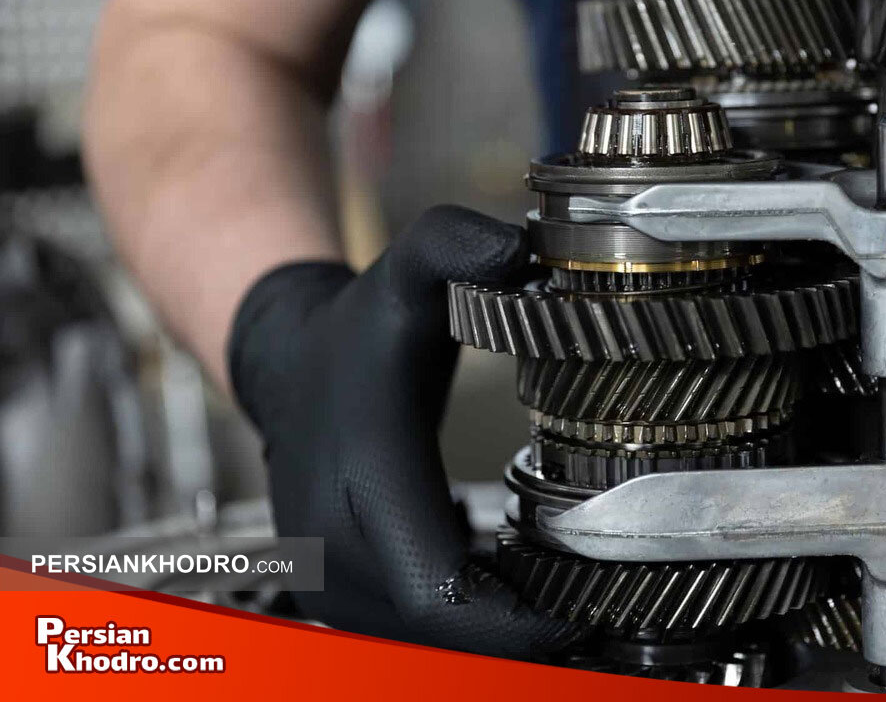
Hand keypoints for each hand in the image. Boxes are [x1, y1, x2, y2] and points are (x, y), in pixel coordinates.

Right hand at [227, 205, 583, 657]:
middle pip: (440, 633)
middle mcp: (332, 546)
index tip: (575, 623)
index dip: (508, 625)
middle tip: (593, 613)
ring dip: (492, 633)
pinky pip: (409, 633)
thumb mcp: (407, 269)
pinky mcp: (335, 593)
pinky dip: (462, 624)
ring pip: (424, 644)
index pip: (435, 592)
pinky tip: (510, 593)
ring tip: (561, 603)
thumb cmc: (359, 330)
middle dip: (517, 635)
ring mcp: (326, 579)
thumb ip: (457, 242)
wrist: (291, 366)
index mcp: (362, 480)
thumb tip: (521, 249)